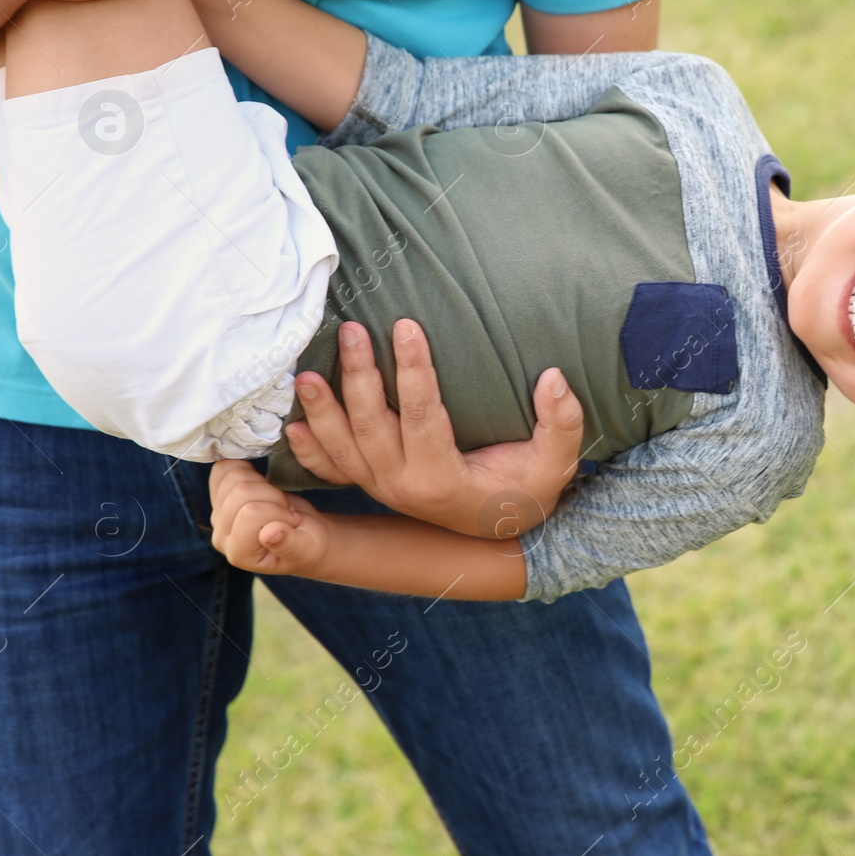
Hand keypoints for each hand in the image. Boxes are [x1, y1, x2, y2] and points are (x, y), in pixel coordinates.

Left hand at [209, 459, 330, 575]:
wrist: (305, 537)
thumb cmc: (308, 547)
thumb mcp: (305, 549)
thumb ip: (288, 544)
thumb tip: (269, 533)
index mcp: (240, 552)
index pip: (251, 513)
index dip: (277, 511)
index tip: (292, 522)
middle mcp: (222, 535)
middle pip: (241, 491)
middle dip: (272, 495)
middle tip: (285, 511)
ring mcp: (219, 514)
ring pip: (234, 476)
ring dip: (263, 483)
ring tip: (275, 502)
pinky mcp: (221, 496)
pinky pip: (223, 469)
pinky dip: (246, 467)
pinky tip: (260, 484)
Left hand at [285, 320, 585, 537]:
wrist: (503, 529)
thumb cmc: (529, 487)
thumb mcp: (557, 459)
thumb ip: (562, 420)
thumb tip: (555, 377)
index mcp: (444, 478)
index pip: (423, 414)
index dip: (414, 369)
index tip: (407, 326)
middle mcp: (404, 487)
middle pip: (371, 426)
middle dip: (359, 376)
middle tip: (352, 331)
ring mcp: (383, 488)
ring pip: (343, 448)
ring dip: (323, 410)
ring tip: (307, 373)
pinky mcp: (373, 486)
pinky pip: (332, 471)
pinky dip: (311, 450)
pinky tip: (292, 425)